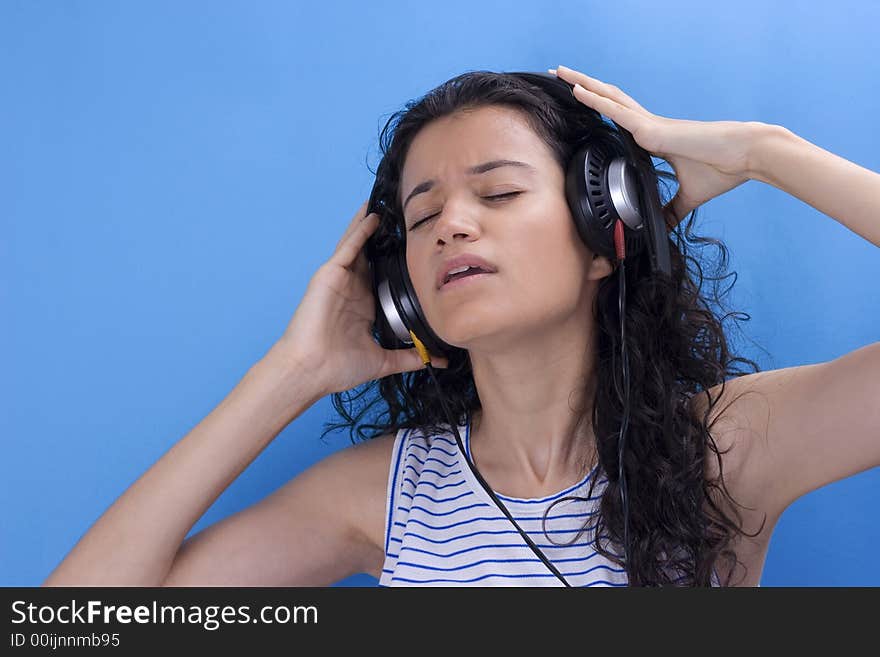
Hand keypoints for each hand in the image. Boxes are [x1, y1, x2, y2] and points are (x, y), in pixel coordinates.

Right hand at [272, 200, 449, 395]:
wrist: (311, 370)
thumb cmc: (338, 368)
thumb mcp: (383, 360)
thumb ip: (411, 357)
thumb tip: (438, 360)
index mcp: (363, 305)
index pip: (384, 275)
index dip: (399, 259)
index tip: (418, 244)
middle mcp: (352, 288)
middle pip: (371, 254)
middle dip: (386, 235)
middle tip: (406, 214)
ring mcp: (339, 279)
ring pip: (358, 244)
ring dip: (371, 224)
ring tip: (387, 202)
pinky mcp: (329, 274)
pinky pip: (347, 247)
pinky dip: (359, 230)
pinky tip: (372, 215)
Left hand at [551, 64, 766, 229]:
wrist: (745, 155)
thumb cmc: (723, 169)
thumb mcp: (688, 196)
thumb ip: (671, 210)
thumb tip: (662, 226)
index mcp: (653, 139)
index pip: (619, 119)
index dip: (601, 108)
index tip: (581, 104)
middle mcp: (648, 126)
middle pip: (609, 101)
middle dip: (584, 88)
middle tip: (561, 76)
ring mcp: (648, 124)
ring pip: (608, 98)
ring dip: (583, 85)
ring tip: (560, 73)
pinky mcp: (652, 128)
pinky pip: (617, 111)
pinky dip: (596, 101)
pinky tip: (578, 90)